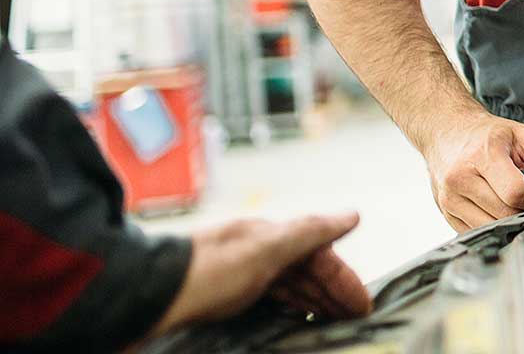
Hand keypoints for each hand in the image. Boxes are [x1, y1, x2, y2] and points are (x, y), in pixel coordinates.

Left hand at [149, 213, 371, 338]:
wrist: (148, 296)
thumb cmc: (206, 273)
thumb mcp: (266, 249)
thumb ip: (311, 231)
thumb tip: (351, 215)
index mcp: (270, 235)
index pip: (321, 255)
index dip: (344, 280)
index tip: (363, 306)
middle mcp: (256, 249)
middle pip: (306, 270)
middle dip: (333, 293)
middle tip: (355, 319)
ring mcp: (239, 272)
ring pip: (288, 285)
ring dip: (313, 301)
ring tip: (332, 320)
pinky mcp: (223, 294)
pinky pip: (269, 298)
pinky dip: (288, 307)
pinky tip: (292, 317)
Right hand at [421, 110, 523, 230]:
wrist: (447, 131)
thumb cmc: (489, 134)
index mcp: (481, 156)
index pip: (515, 193)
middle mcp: (460, 179)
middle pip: (505, 214)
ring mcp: (450, 199)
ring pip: (492, 227)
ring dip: (513, 221)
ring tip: (518, 202)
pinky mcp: (447, 214)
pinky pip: (477, 232)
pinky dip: (495, 225)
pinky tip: (500, 208)